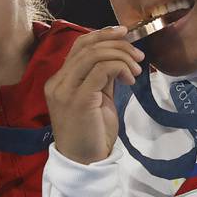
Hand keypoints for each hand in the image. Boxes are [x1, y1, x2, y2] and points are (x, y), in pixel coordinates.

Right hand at [45, 27, 142, 164]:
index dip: (102, 34)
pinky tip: (130, 79)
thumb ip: (101, 78)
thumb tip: (118, 58)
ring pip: (94, 55)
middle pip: (87, 46)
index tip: (124, 34)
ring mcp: (65, 90)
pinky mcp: (79, 99)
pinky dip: (120, 68)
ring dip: (121, 57)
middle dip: (117, 44)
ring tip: (137, 70)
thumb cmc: (91, 134)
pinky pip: (101, 70)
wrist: (84, 163)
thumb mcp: (97, 99)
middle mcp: (58, 82)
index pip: (79, 46)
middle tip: (138, 55)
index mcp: (59, 80)